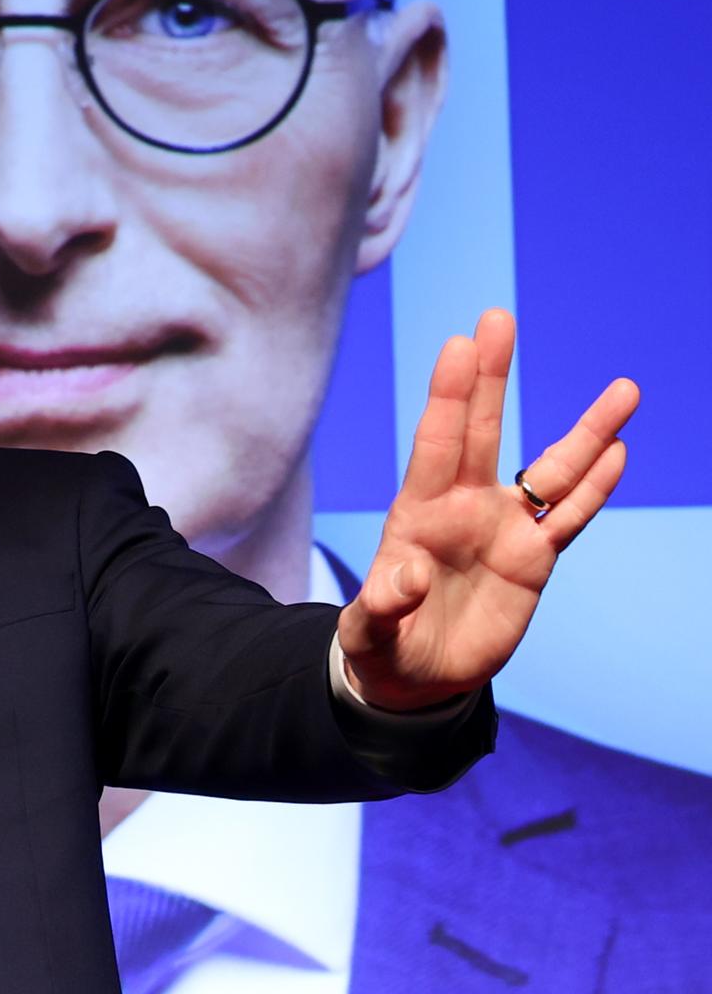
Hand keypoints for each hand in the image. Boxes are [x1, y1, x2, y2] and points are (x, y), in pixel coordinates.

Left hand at [339, 309, 639, 710]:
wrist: (415, 676)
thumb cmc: (382, 646)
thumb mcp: (368, 633)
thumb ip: (379, 606)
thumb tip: (401, 576)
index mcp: (417, 516)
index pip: (435, 445)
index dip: (449, 397)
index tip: (460, 344)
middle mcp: (463, 508)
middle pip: (481, 432)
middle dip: (490, 378)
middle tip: (497, 317)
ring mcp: (503, 529)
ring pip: (552, 471)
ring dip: (587, 433)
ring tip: (624, 389)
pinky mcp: (534, 559)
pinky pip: (570, 516)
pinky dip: (596, 487)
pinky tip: (620, 451)